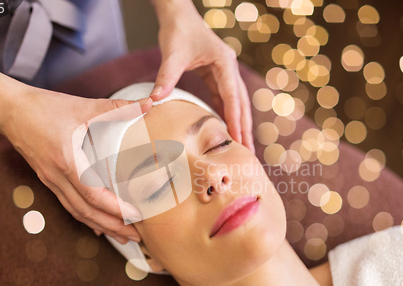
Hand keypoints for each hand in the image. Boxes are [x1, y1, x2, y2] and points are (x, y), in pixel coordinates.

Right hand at [0, 86, 152, 243]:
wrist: (10, 110)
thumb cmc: (45, 107)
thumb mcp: (84, 106)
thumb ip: (118, 107)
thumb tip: (151, 103)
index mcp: (67, 161)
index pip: (93, 195)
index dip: (115, 209)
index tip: (137, 217)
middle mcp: (57, 177)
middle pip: (86, 212)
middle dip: (112, 226)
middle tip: (136, 237)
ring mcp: (50, 180)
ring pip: (77, 212)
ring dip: (100, 226)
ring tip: (122, 236)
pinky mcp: (48, 179)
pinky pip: (68, 204)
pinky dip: (85, 216)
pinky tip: (98, 225)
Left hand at [149, 0, 254, 152]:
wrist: (179, 15)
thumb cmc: (177, 31)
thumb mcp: (172, 54)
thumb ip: (165, 77)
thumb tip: (154, 100)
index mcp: (224, 63)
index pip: (232, 96)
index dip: (235, 119)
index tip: (238, 139)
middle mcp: (230, 68)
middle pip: (241, 103)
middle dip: (244, 128)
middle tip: (248, 153)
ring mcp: (225, 72)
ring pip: (236, 103)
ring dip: (239, 124)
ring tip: (242, 147)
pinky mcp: (217, 75)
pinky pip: (225, 99)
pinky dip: (227, 115)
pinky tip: (227, 130)